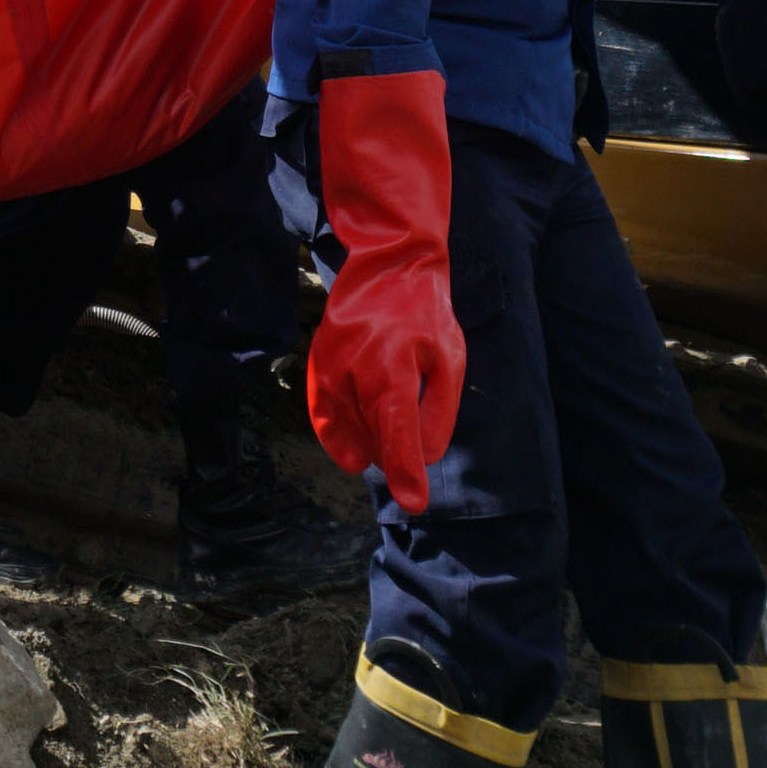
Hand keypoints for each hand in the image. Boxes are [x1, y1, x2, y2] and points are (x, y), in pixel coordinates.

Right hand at [304, 72, 464, 512]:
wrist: (388, 265)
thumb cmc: (426, 313)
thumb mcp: (448, 360)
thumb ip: (436, 411)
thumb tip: (422, 456)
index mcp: (393, 370)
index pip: (398, 435)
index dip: (406, 474)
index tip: (413, 502)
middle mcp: (356, 372)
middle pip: (372, 438)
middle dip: (394, 454)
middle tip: (413, 452)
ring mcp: (331, 368)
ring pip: (349, 429)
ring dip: (371, 443)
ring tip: (391, 433)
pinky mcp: (318, 364)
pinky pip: (323, 414)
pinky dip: (336, 436)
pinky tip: (352, 451)